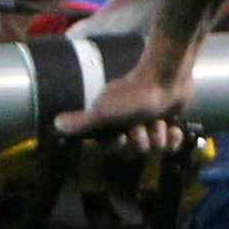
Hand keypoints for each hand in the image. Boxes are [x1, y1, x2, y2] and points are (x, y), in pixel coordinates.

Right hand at [52, 57, 194, 151]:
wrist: (167, 77)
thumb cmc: (135, 93)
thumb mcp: (104, 111)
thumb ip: (82, 122)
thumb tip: (56, 124)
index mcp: (112, 121)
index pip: (112, 148)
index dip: (119, 146)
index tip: (123, 134)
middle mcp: (129, 122)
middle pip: (134, 151)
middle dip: (140, 141)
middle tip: (142, 125)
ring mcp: (149, 123)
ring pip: (154, 149)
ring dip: (157, 135)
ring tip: (158, 120)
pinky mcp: (167, 123)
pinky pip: (170, 146)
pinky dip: (173, 138)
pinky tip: (172, 128)